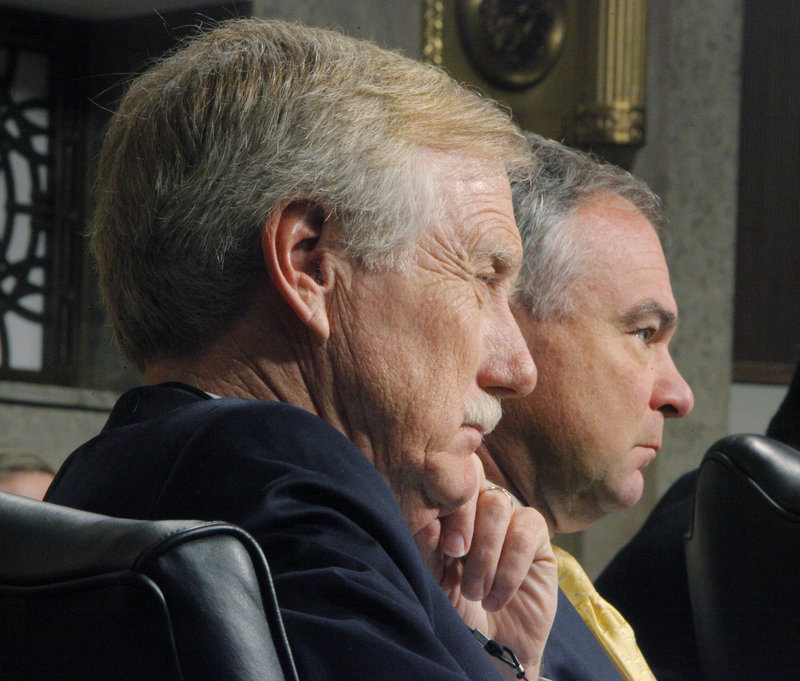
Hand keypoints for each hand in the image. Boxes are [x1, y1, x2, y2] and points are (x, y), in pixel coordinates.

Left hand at [414, 456, 556, 679]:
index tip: (446, 545)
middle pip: (475, 488)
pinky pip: (527, 530)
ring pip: (499, 505)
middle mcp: (480, 509)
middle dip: (465, 526)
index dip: (448, 505)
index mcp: (451, 512)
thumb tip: (428, 522)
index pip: (450, 481)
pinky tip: (497, 596)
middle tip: (458, 559)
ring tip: (476, 591)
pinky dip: (510, 566)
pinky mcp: (538, 538)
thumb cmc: (457, 610)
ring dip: (486, 552)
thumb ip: (428, 550)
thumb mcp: (435, 581)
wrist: (491, 649)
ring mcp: (510, 520)